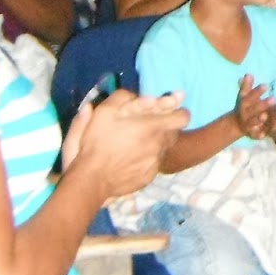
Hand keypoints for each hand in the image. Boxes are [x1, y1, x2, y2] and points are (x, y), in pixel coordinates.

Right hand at [64, 90, 187, 199]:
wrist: (92, 179)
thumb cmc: (97, 142)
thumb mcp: (104, 111)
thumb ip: (123, 98)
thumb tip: (139, 95)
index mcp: (153, 126)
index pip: (183, 116)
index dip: (176, 111)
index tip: (165, 110)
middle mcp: (159, 145)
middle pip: (173, 132)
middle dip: (163, 126)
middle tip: (146, 126)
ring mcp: (155, 163)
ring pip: (163, 148)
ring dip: (154, 143)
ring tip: (134, 143)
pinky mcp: (148, 177)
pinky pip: (152, 164)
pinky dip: (145, 160)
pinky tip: (129, 160)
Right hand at [234, 75, 272, 139]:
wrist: (235, 124)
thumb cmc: (243, 106)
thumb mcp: (244, 96)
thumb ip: (246, 86)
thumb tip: (248, 74)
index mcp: (243, 103)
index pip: (249, 96)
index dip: (257, 91)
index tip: (266, 85)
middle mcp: (244, 113)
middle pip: (252, 108)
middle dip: (262, 104)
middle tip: (274, 99)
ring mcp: (246, 123)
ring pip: (252, 122)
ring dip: (258, 119)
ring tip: (266, 116)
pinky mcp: (249, 133)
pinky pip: (254, 135)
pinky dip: (258, 135)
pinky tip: (264, 135)